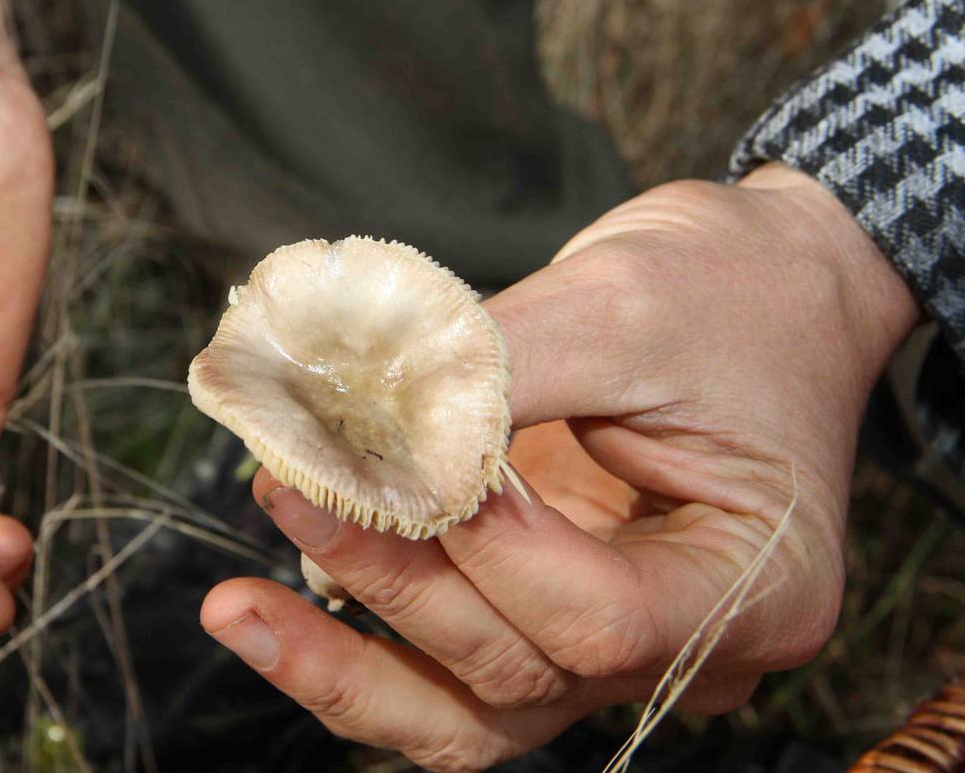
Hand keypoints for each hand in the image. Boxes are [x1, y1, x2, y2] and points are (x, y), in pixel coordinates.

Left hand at [202, 165, 917, 769]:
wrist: (767, 284)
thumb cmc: (724, 288)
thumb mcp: (619, 306)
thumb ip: (484, 372)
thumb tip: (339, 413)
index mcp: (756, 585)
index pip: (601, 618)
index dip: (483, 544)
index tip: (390, 453)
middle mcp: (690, 647)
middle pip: (519, 669)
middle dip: (390, 579)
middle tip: (287, 484)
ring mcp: (613, 646)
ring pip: (469, 715)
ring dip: (344, 663)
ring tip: (233, 608)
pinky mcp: (544, 618)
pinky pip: (449, 680)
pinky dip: (360, 654)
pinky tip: (276, 608)